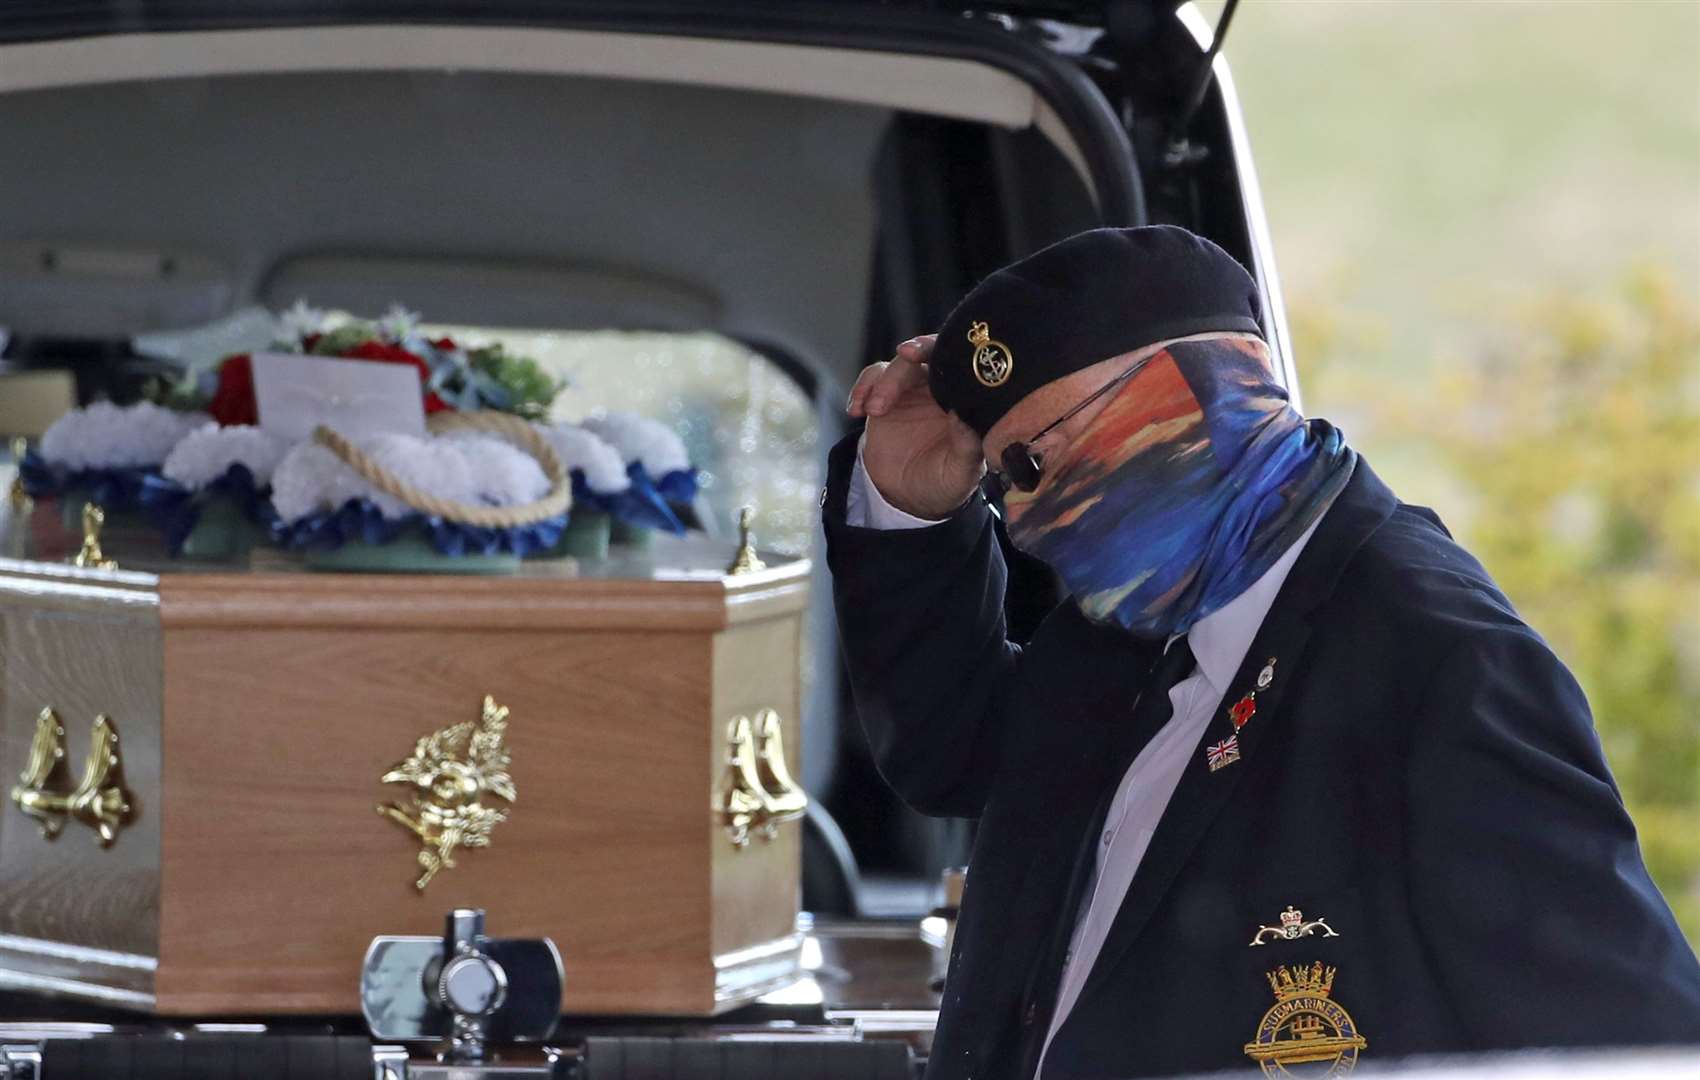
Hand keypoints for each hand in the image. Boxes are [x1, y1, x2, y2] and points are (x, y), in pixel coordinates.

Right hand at [847, 335, 984, 518]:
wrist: (908, 498)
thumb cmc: (943, 484)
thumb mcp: (960, 473)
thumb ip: (966, 446)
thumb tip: (964, 415)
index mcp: (964, 402)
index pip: (960, 366)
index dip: (948, 351)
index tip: (933, 357)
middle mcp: (939, 391)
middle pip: (926, 359)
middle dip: (912, 355)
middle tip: (903, 356)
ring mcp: (911, 392)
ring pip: (896, 367)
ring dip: (882, 382)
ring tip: (873, 411)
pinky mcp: (885, 398)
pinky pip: (872, 380)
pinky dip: (862, 388)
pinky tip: (856, 409)